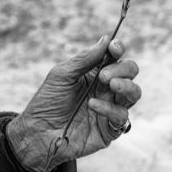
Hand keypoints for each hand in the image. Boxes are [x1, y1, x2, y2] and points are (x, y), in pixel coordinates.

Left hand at [6, 36, 140, 171]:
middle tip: (103, 75)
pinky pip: (121, 117)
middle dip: (123, 69)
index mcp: (95, 73)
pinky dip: (109, 109)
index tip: (114, 48)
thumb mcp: (62, 75)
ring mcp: (110, 108)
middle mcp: (106, 89)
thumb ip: (85, 59)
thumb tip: (106, 39)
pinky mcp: (110, 130)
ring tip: (111, 85)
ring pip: (134, 93)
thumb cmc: (47, 101)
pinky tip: (93, 106)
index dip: (118, 49)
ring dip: (126, 86)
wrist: (37, 133)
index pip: (115, 57)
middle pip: (130, 72)